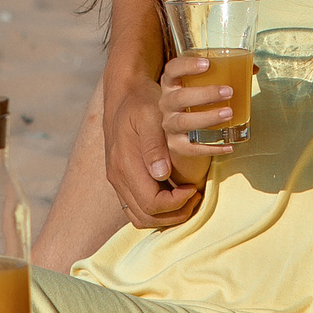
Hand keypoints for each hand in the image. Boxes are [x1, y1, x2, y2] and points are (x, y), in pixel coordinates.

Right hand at [105, 64, 203, 230]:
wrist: (123, 94)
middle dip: (174, 213)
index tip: (194, 188)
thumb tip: (161, 174)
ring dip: (165, 216)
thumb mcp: (149, 117)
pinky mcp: (120, 179)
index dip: (177, 203)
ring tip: (187, 199)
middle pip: (146, 217)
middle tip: (195, 197)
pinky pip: (136, 207)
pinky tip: (173, 195)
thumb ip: (154, 146)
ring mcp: (117, 180)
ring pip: (139, 217)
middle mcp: (117, 177)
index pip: (152, 203)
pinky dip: (155, 210)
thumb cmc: (141, 103)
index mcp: (125, 165)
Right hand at [153, 52, 237, 185]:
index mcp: (172, 83)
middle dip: (204, 95)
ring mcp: (169, 124)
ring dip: (206, 118)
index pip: (172, 70)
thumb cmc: (197, 99)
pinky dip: (210, 148)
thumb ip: (227, 73)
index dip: (187, 65)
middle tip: (228, 91)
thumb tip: (253, 69)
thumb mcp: (206, 83)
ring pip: (183, 122)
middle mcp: (167, 103)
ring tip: (228, 113)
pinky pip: (190, 148)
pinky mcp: (176, 143)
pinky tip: (229, 145)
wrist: (182, 127)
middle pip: (179, 98)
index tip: (207, 63)